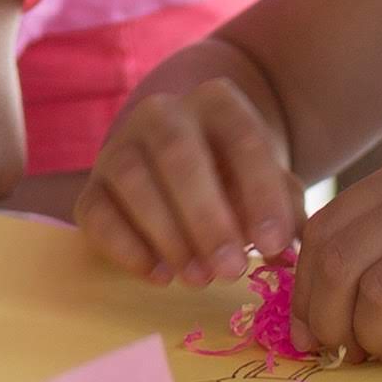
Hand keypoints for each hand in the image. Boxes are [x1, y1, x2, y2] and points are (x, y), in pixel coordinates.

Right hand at [76, 57, 301, 284]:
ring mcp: (119, 146)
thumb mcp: (266, 186)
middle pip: (179, 155)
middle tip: (231, 270)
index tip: (273, 245)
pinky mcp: (92, 188)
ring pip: (135, 181)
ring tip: (199, 278)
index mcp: (217, 102)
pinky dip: (127, 248)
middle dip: (206, 217)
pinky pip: (97, 214)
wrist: (177, 173)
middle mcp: (162, 113)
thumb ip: (284, 212)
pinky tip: (160, 276)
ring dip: (169, 236)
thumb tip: (290, 252)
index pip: (243, 139)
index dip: (260, 194)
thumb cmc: (232, 182)